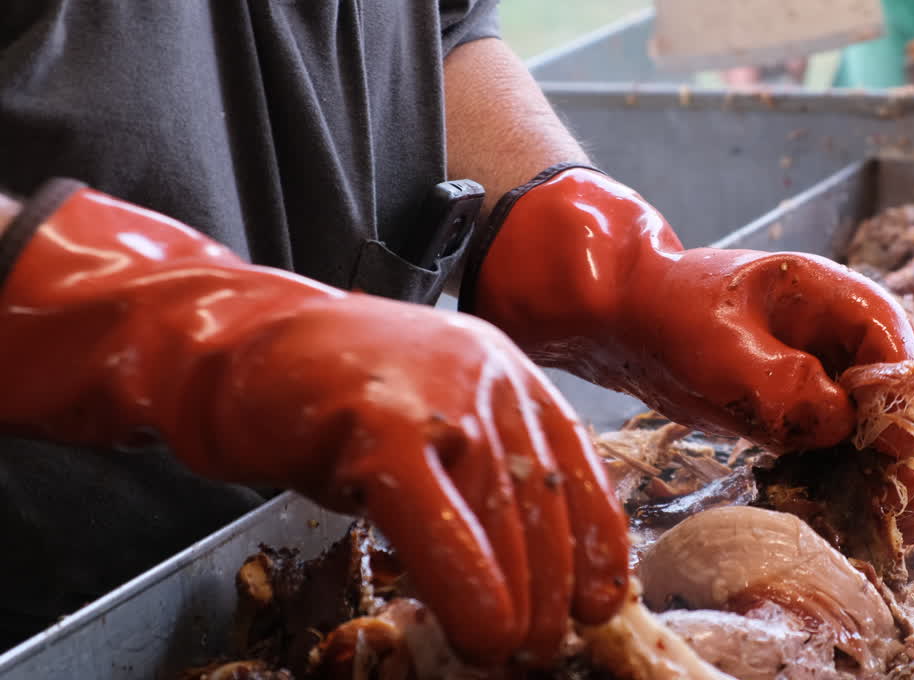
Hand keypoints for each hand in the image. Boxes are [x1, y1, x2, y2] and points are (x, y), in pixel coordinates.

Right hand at [0, 181, 629, 664]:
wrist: (231, 344)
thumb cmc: (330, 401)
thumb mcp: (428, 425)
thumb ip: (480, 474)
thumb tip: (528, 571)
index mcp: (506, 375)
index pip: (575, 466)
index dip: (596, 543)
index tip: (602, 602)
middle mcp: (485, 374)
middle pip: (542, 496)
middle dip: (553, 586)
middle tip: (544, 648)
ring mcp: (432, 392)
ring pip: (499, 510)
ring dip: (517, 597)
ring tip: (511, 652)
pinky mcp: (376, 420)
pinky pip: (435, 516)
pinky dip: (463, 581)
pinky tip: (480, 628)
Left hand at [464, 167, 913, 536]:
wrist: (623, 320)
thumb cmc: (669, 315)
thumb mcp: (721, 348)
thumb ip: (782, 384)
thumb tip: (839, 421)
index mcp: (830, 296)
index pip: (892, 346)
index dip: (905, 403)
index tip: (907, 457)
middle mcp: (836, 333)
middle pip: (891, 391)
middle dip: (904, 451)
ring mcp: (820, 369)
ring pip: (868, 422)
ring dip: (880, 471)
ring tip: (898, 527)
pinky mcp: (798, 403)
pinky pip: (832, 441)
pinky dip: (842, 474)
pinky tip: (853, 515)